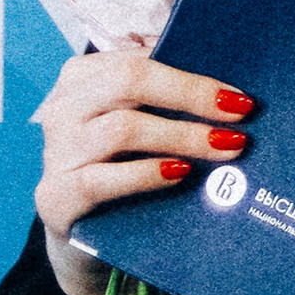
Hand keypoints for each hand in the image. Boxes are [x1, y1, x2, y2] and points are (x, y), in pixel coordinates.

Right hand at [33, 35, 257, 294]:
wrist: (81, 234)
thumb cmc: (118, 167)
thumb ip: (164, 101)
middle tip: (239, 116)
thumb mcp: (135, 124)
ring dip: (181, 137)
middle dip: (191, 95)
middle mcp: (62, 107)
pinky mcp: (55, 196)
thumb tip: (226, 93)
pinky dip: (146, 174)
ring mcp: (56, 152)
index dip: (192, 75)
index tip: (238, 94)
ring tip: (224, 148)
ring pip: (122, 129)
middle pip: (129, 81)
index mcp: (82, 77)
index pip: (138, 60)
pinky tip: (180, 173)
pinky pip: (102, 179)